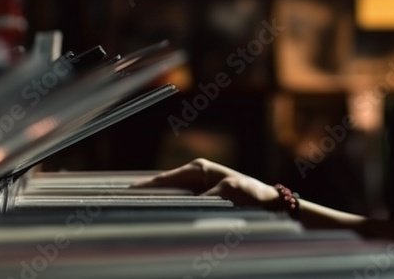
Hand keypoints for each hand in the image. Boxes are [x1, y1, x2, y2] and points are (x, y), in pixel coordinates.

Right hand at [131, 158, 279, 208]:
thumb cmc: (251, 194)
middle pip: (162, 190)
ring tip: (139, 220)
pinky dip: (171, 216)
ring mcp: (197, 190)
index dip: (143, 189)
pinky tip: (162, 225)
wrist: (269, 204)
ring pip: (169, 201)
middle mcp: (195, 177)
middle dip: (147, 201)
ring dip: (159, 210)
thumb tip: (181, 208)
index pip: (162, 180)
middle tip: (126, 212)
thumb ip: (203, 199)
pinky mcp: (202, 202)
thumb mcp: (227, 193)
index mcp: (198, 169)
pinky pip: (180, 209)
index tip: (124, 197)